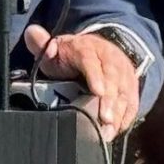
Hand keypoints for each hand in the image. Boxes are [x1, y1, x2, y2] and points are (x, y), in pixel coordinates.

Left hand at [24, 23, 139, 140]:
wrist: (101, 49)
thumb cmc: (73, 56)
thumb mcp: (56, 48)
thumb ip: (42, 45)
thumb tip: (31, 33)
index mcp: (88, 48)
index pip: (91, 61)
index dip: (95, 76)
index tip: (97, 91)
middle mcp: (109, 58)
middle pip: (112, 78)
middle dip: (110, 99)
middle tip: (105, 118)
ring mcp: (122, 71)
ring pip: (124, 90)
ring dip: (118, 111)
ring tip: (109, 130)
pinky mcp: (130, 84)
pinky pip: (132, 100)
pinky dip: (126, 115)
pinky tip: (117, 129)